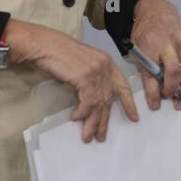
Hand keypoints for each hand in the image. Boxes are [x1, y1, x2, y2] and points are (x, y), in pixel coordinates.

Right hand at [5, 19, 137, 142]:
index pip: (124, 86)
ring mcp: (96, 72)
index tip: (134, 118)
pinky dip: (82, 113)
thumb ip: (93, 76)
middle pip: (109, 99)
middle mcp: (105, 66)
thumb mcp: (84, 62)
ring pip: (98, 104)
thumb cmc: (59, 52)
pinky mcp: (85, 77)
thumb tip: (93, 99)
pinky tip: (75, 118)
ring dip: (92, 123)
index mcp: (107, 62)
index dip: (129, 104)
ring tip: (87, 136)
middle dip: (104, 120)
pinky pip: (87, 102)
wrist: (46, 44)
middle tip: (101, 136)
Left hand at [129, 0, 180, 111]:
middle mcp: (167, 42)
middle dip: (172, 89)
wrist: (156, 10)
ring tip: (180, 99)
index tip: (155, 105)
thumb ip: (145, 69)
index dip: (153, 93)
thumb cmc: (144, 32)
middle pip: (173, 71)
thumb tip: (154, 93)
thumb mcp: (136, 49)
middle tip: (171, 101)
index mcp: (148, 44)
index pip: (151, 74)